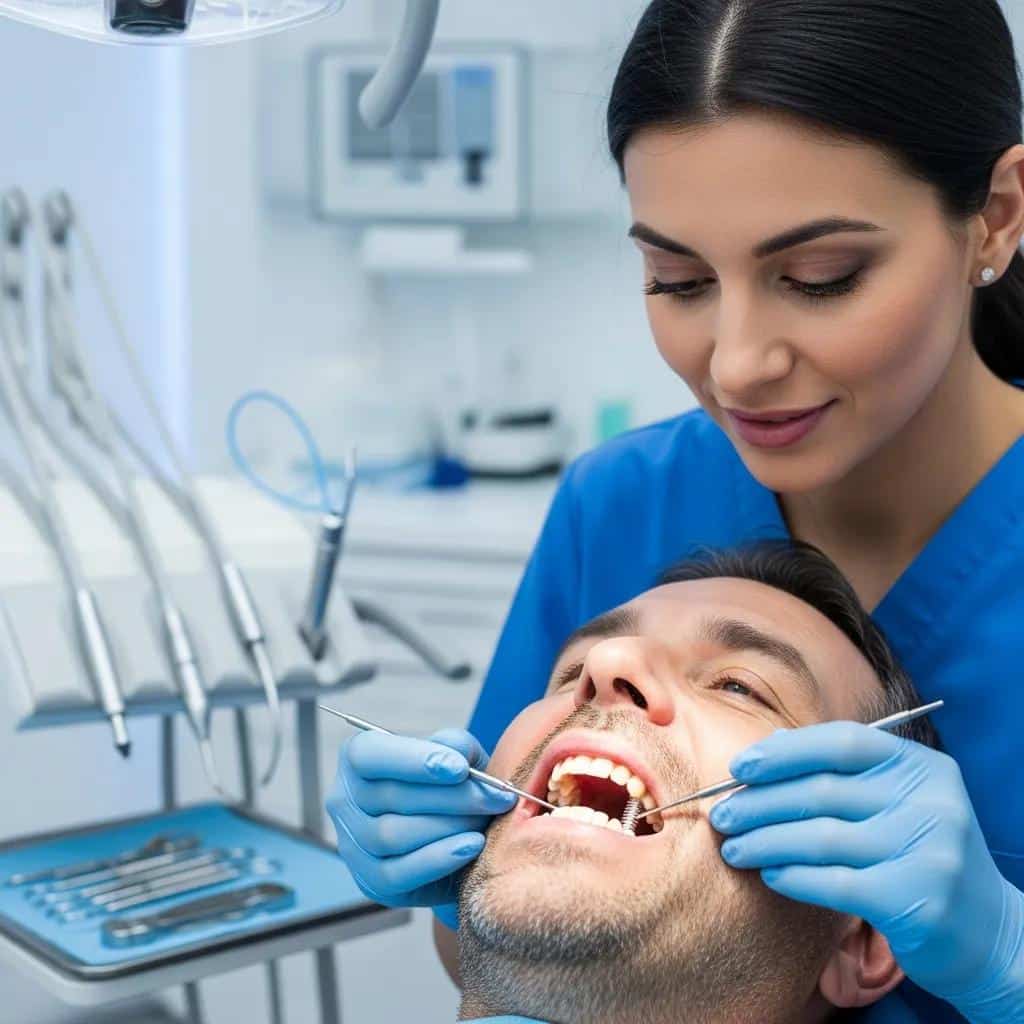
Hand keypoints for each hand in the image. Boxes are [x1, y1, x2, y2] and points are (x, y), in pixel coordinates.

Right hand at [326, 727, 515, 930]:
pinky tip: (472, 845)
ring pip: (393, 835)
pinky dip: (439, 859)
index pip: (371, 755)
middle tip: (496, 797)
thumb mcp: (458, 756)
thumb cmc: (452, 785)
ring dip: (448, 827)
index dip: (414, 760)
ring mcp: (351, 843)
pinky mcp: (370, 880)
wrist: (456, 833)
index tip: (459, 769)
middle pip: (390, 797)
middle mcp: (343, 799)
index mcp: (357, 758)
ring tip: (485, 820)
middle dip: (451, 797)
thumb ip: (456, 745)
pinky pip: (399, 872)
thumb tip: (455, 753)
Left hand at [708, 722, 1023, 1018]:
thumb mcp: (894, 802)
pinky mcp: (917, 900)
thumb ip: (840, 772)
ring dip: (764, 841)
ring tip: (733, 848)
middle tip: (722, 816)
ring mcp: (928, 851)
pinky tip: (770, 875)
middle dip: (759, 803)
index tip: (739, 768)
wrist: (989, 934)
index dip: (784, 752)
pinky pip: (834, 882)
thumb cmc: (919, 856)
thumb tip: (767, 747)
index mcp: (921, 766)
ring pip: (820, 838)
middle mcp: (930, 801)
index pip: (842, 741)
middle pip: (822, 791)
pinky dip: (793, 876)